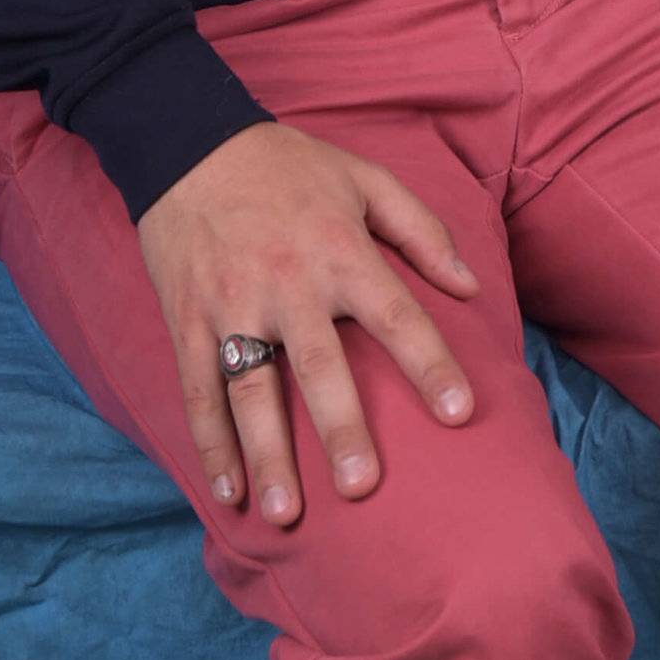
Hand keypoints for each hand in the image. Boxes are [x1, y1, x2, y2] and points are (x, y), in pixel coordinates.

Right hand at [137, 120, 480, 523]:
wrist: (191, 145)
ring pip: (251, 390)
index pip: (395, 313)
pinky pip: (199, 390)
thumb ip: (421, 231)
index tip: (460, 412)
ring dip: (269, 454)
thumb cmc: (290, 166)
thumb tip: (470, 286)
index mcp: (340, 250)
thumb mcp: (365, 179)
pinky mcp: (188, 320)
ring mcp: (234, 306)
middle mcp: (289, 284)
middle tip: (362, 486)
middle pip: (320, 365)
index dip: (429, 363)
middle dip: (341, 427)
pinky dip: (211, 444)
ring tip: (286, 515)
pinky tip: (228, 492)